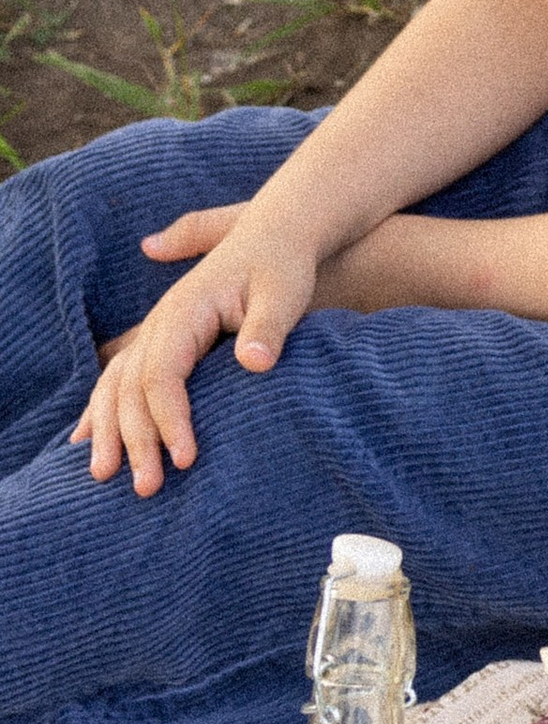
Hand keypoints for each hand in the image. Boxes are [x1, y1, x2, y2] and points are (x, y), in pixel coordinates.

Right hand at [74, 211, 318, 497]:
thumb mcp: (283, 292)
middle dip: (135, 439)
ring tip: (104, 476)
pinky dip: (103, 412)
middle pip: (132, 387)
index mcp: (183, 311)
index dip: (169, 420)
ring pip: (115, 385)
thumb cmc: (283, 265)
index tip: (185, 459)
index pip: (162, 375)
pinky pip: (121, 381)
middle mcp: (160, 323)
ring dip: (108, 430)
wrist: (277, 235)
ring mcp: (157, 333)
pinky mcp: (164, 342)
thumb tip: (255, 362)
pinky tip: (89, 443)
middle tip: (146, 488)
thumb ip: (267, 326)